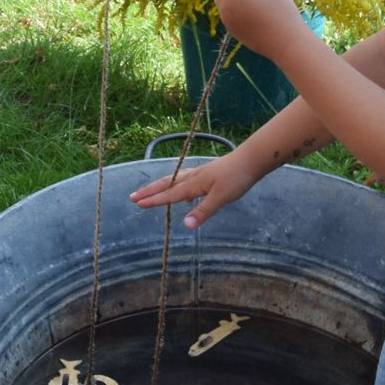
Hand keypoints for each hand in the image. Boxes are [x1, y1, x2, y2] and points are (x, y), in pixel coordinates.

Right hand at [129, 144, 260, 230]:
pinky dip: (177, 186)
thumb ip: (202, 211)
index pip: (170, 194)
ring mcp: (200, 174)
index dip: (154, 200)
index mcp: (194, 184)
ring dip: (160, 187)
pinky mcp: (208, 173)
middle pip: (166, 184)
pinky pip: (186, 180)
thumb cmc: (237, 178)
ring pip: (174, 180)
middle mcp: (193, 177)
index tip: (137, 204)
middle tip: (133, 197)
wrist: (251, 159)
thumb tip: (185, 225)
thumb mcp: (221, 198)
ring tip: (149, 193)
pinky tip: (184, 194)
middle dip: (149, 191)